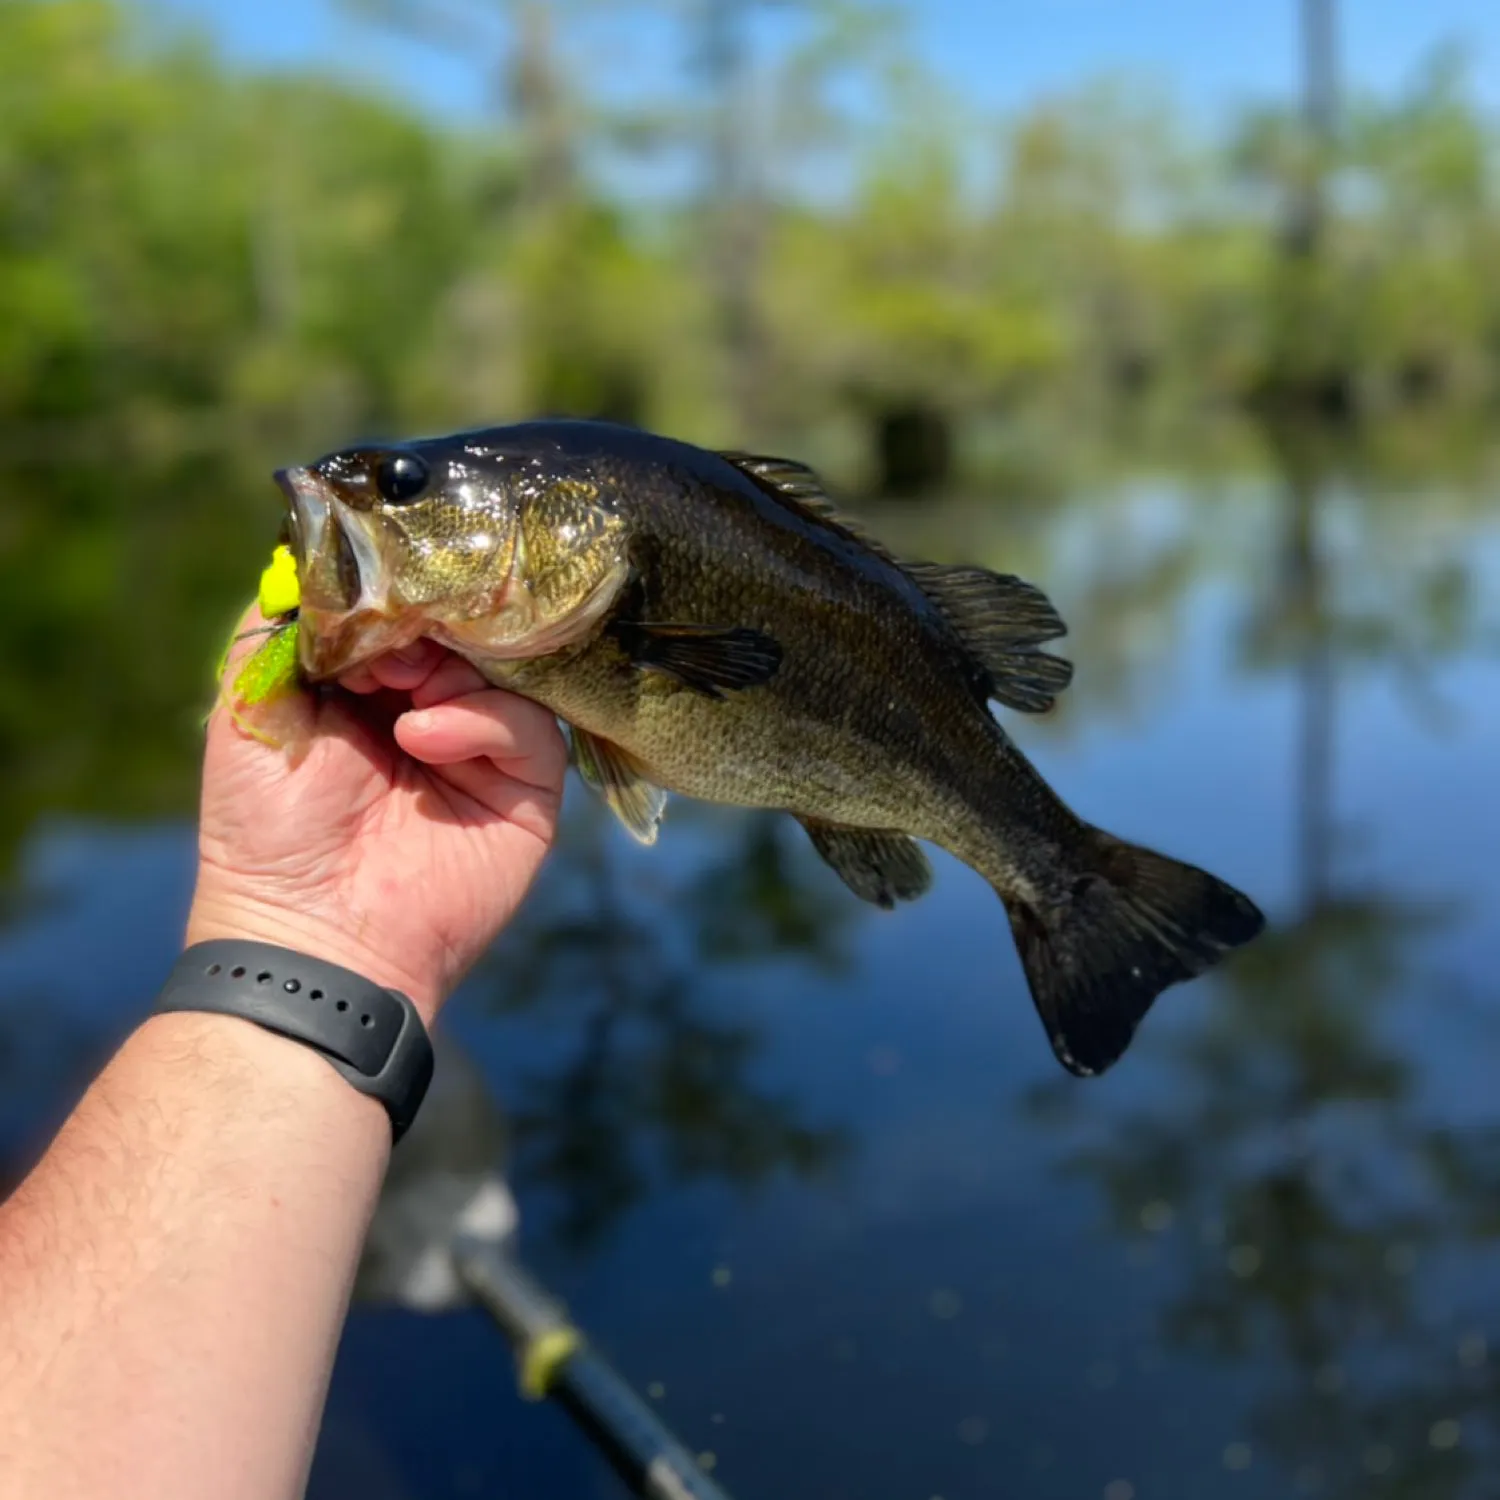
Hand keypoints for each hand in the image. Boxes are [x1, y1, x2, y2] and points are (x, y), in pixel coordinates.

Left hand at [186, 609, 567, 1021]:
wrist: (316, 934)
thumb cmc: (267, 826)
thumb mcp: (250, 701)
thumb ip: (282, 622)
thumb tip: (328, 554)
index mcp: (372, 685)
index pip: (407, 606)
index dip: (391, 589)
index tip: (367, 592)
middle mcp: (435, 706)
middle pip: (463, 624)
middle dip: (426, 619)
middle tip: (389, 639)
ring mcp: (485, 746)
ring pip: (504, 663)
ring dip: (448, 666)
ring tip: (399, 692)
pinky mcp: (527, 787)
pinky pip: (529, 722)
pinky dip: (479, 718)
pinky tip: (424, 738)